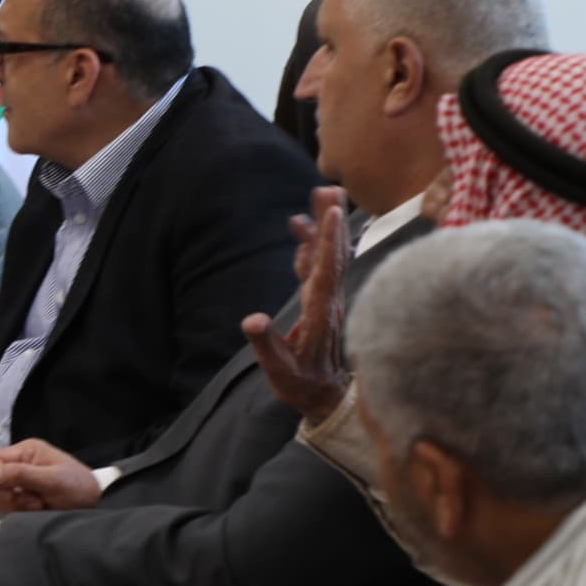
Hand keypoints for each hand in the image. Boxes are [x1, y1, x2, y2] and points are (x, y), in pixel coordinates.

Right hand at [0, 439, 99, 512]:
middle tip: (33, 501)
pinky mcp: (25, 496)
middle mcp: (21, 463)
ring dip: (18, 504)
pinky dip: (22, 510)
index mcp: (26, 451)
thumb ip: (20, 475)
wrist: (98, 505)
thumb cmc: (78, 487)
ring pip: (2, 495)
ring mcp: (23, 480)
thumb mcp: (52, 480)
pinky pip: (11, 505)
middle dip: (11, 494)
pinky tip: (39, 509)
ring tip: (40, 505)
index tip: (13, 490)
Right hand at [240, 188, 355, 425]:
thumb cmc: (301, 384)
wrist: (326, 396)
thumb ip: (266, 344)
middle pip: (333, 254)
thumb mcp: (278, 371)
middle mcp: (329, 301)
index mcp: (320, 313)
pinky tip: (303, 229)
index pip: (326, 271)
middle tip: (330, 188)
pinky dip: (313, 244)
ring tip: (321, 194)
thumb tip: (252, 319)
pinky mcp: (322, 302)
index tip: (333, 212)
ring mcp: (328, 300)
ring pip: (330, 256)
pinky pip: (320, 266)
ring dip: (325, 226)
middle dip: (332, 221)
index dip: (328, 241)